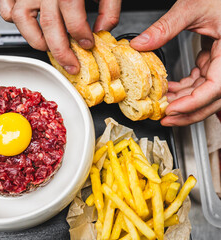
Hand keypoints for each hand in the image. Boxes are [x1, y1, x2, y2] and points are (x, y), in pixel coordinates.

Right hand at [0, 0, 120, 74]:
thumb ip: (108, 5)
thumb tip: (103, 28)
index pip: (74, 19)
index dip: (82, 36)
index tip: (88, 44)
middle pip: (49, 27)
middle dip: (61, 52)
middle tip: (70, 64)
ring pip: (21, 20)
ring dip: (35, 39)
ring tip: (47, 48)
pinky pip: (5, 7)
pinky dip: (11, 19)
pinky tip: (27, 24)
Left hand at [130, 0, 220, 125]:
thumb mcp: (193, 7)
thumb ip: (166, 27)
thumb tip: (140, 44)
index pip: (216, 87)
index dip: (193, 103)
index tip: (172, 110)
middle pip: (212, 98)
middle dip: (187, 112)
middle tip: (164, 118)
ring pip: (206, 92)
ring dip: (183, 101)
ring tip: (162, 104)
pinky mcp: (216, 60)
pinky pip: (202, 81)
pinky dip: (186, 88)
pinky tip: (170, 89)